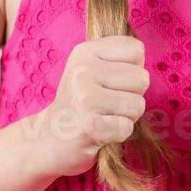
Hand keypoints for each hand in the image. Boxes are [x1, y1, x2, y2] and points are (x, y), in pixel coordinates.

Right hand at [36, 35, 149, 178]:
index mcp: (85, 51)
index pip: (136, 50)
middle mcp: (84, 70)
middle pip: (142, 78)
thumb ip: (116, 58)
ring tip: (103, 116)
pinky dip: (118, 134)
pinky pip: (127, 128)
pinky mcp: (90, 126)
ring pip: (138, 104)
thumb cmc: (78, 104)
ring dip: (126, 116)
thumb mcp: (88, 68)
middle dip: (131, 95)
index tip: (110, 82)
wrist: (46, 140)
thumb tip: (143, 62)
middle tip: (106, 104)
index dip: (132, 69)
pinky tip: (99, 132)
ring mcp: (85, 97)